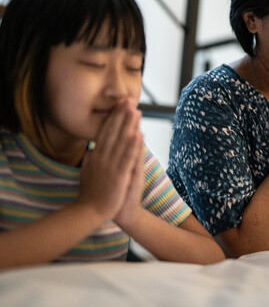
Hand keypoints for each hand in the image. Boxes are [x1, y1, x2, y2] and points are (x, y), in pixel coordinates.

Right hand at [78, 99, 141, 221]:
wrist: (90, 213)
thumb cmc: (90, 194)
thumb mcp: (86, 173)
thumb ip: (89, 161)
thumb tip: (90, 150)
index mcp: (96, 156)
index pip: (105, 131)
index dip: (113, 117)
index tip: (119, 104)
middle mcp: (102, 157)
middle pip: (113, 132)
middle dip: (121, 115)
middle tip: (128, 99)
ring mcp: (110, 166)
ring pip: (121, 141)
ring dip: (129, 125)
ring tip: (135, 110)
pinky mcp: (119, 175)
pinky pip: (127, 158)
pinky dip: (133, 146)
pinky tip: (138, 134)